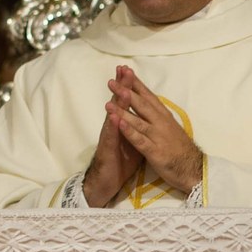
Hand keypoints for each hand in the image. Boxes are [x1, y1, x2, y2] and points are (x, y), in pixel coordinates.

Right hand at [81, 75, 145, 207]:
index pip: (127, 102)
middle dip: (122, 86)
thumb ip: (136, 128)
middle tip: (123, 69)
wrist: (107, 181)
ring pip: (113, 116)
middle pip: (119, 103)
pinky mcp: (107, 149)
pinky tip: (114, 117)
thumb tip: (145, 116)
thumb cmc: (121, 162)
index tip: (131, 70)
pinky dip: (113, 126)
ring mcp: (109, 136)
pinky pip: (111, 137)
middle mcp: (114, 126)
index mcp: (124, 124)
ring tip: (121, 88)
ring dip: (117, 102)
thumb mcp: (133, 142)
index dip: (129, 86)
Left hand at [106, 65, 203, 194]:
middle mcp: (161, 123)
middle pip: (141, 105)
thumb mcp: (170, 126)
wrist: (195, 170)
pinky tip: (118, 125)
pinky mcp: (155, 152)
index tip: (123, 70)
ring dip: (123, 111)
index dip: (135, 83)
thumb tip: (146, 98)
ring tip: (108, 103)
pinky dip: (129, 132)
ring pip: (138, 121)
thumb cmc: (180, 148)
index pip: (148, 96)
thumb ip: (157, 113)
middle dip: (126, 92)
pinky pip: (140, 140)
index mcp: (164, 116)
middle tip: (111, 81)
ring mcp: (158, 137)